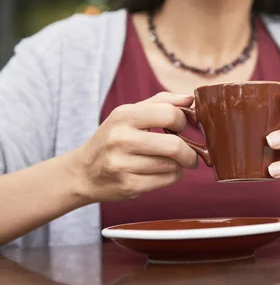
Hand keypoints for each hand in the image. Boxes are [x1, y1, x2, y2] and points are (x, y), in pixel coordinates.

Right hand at [70, 92, 198, 202]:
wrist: (83, 172)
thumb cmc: (114, 138)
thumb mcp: (130, 114)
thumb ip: (162, 102)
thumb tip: (191, 98)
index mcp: (124, 116)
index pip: (170, 114)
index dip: (183, 121)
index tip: (181, 127)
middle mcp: (120, 139)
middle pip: (174, 145)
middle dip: (190, 152)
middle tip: (190, 154)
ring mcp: (122, 164)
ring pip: (173, 165)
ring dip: (180, 165)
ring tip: (173, 162)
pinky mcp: (128, 185)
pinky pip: (167, 180)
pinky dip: (173, 176)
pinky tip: (163, 172)